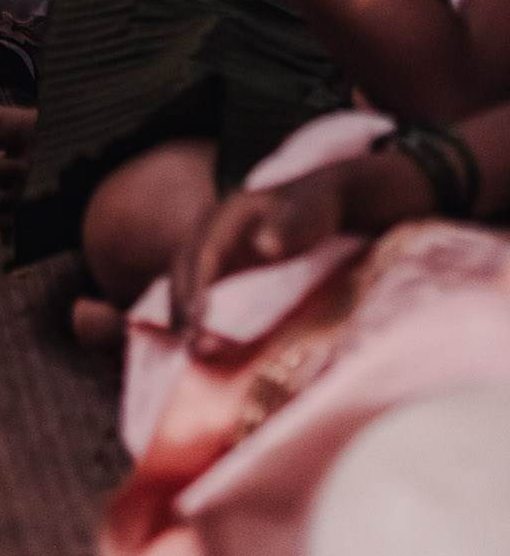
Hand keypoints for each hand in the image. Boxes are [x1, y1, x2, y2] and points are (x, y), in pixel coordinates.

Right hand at [168, 148, 428, 348]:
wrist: (372, 201)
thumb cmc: (350, 198)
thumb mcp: (328, 202)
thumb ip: (298, 218)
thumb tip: (264, 247)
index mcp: (237, 211)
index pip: (202, 248)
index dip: (193, 285)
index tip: (196, 324)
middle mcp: (228, 232)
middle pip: (189, 266)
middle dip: (182, 305)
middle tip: (190, 351)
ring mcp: (237, 254)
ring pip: (196, 281)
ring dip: (189, 315)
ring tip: (192, 357)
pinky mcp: (249, 275)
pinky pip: (216, 295)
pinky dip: (207, 319)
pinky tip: (210, 350)